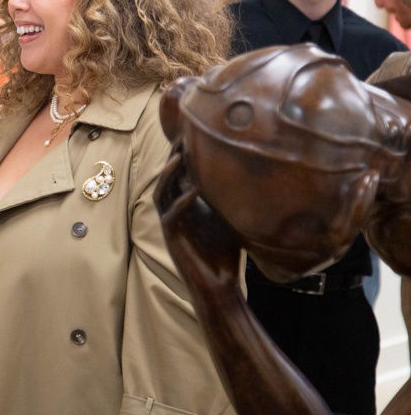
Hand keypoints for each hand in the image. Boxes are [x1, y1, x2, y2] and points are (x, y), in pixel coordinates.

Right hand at [154, 148, 241, 286]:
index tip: (192, 130)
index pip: (179, 172)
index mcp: (185, 203)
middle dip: (173, 156)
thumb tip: (252, 173)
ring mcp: (171, 224)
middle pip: (167, 177)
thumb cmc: (224, 251)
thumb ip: (228, 197)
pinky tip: (194, 192)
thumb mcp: (228, 217)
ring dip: (169, 175)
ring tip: (179, 157)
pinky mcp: (173, 239)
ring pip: (162, 193)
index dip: (182, 152)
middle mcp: (174, 210)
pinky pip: (172, 216)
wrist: (219, 284)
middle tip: (183, 135)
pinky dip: (182, 202)